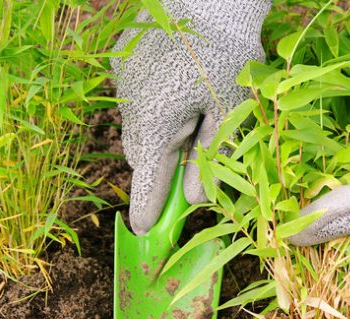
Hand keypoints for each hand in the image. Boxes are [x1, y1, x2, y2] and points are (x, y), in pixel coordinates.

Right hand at [112, 0, 271, 234]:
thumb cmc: (227, 54)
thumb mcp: (228, 113)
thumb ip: (210, 160)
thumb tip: (194, 200)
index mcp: (155, 123)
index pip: (147, 180)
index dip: (147, 209)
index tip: (143, 233)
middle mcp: (130, 105)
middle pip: (142, 155)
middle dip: (163, 164)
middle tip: (194, 155)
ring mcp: (122, 82)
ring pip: (137, 127)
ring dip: (160, 133)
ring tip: (192, 110)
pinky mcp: (123, 63)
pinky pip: (135, 99)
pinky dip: (154, 105)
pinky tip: (179, 84)